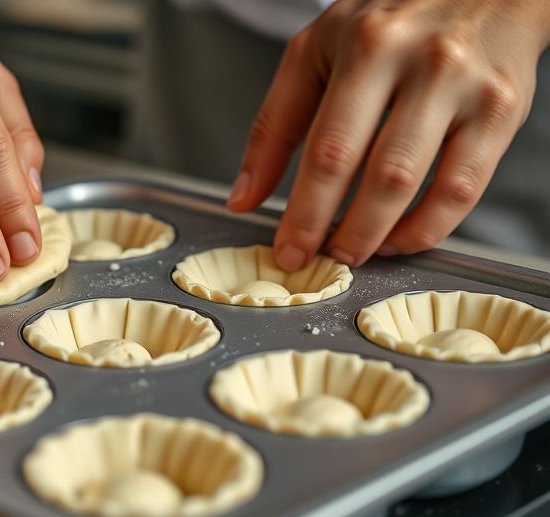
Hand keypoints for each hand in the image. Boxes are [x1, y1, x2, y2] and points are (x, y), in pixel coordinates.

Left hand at [229, 0, 549, 269]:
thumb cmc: (388, 23)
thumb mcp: (315, 54)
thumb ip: (274, 125)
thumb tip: (244, 198)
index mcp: (366, 46)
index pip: (329, 149)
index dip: (305, 213)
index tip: (288, 251)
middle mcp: (423, 63)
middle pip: (376, 173)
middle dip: (342, 231)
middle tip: (322, 260)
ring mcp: (467, 87)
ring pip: (420, 185)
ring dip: (381, 235)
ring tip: (354, 251)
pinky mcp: (503, 110)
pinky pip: (465, 189)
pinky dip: (428, 227)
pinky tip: (400, 238)